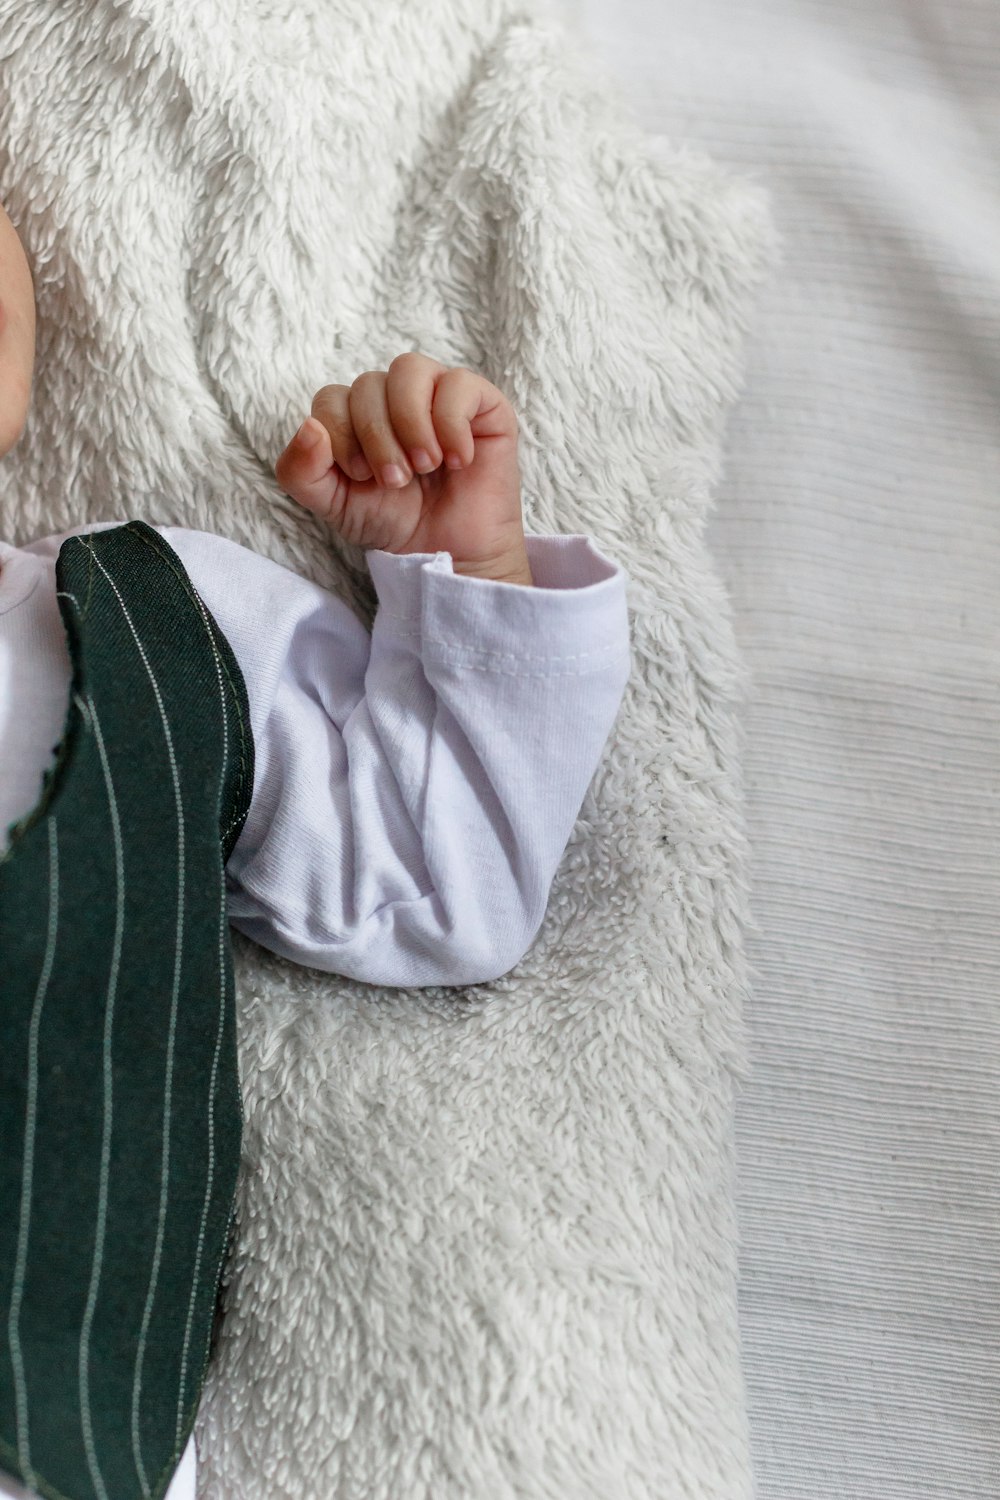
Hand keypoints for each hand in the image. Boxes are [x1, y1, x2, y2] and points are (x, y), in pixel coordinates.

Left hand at [275, 353, 532, 584]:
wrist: (446, 553)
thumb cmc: (393, 521)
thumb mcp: (334, 504)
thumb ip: (301, 471)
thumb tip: (309, 427)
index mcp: (355, 413)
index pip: (331, 397)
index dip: (340, 435)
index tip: (361, 477)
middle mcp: (394, 396)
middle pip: (368, 383)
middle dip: (377, 438)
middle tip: (395, 481)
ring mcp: (437, 394)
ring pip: (409, 368)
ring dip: (410, 423)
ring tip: (424, 466)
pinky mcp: (482, 403)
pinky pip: (458, 384)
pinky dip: (451, 424)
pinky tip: (457, 460)